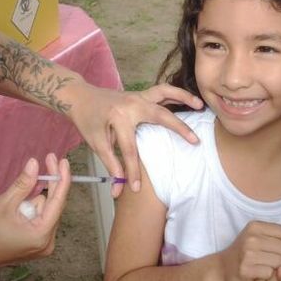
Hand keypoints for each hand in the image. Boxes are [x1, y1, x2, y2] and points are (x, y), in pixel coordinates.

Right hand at [0, 153, 70, 271]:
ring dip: (33, 202)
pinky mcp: (35, 247)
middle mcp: (47, 243)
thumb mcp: (4, 204)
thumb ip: (23, 184)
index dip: (62, 178)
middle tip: (46, 161)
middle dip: (48, 187)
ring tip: (12, 207)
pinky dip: (32, 211)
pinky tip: (16, 212)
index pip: (58, 201)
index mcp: (41, 234)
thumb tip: (35, 163)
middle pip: (54, 207)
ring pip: (46, 212)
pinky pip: (40, 221)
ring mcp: (42, 247)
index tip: (62, 160)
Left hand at [68, 83, 201, 195]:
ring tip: (201, 106)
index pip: (129, 149)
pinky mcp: (141, 94)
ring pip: (166, 93)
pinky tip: (190, 101)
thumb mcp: (95, 142)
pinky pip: (162, 91)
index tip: (136, 188)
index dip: (133, 171)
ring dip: (184, 98)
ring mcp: (138, 96)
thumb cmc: (87, 120)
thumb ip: (110, 164)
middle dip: (178, 129)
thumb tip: (118, 188)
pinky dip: (176, 94)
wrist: (80, 97)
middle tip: (195, 141)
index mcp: (118, 117)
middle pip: (160, 116)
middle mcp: (132, 104)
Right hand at [218, 221, 280, 280]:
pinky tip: (257, 273)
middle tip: (268, 259)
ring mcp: (247, 254)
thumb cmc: (244, 252)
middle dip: (280, 256)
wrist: (222, 268)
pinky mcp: (246, 270)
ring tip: (262, 265)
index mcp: (254, 226)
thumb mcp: (254, 235)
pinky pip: (270, 273)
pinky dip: (266, 275)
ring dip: (274, 267)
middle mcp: (250, 238)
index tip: (275, 248)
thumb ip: (273, 234)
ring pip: (279, 262)